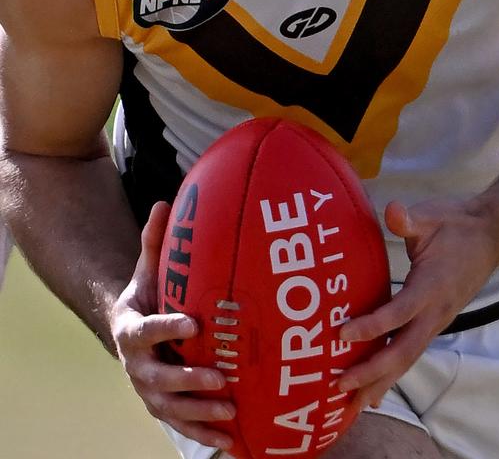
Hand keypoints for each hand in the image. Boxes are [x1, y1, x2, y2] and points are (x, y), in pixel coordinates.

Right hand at [111, 202, 234, 449]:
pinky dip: (203, 434)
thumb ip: (155, 244)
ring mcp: (149, 391)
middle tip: (221, 377)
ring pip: (171, 407)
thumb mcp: (148, 274)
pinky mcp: (162, 406)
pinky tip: (231, 441)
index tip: (195, 324)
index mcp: (132, 330)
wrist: (130, 333)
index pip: (147, 331)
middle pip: (158, 377)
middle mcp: (137, 365)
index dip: (168, 328)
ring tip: (230, 413)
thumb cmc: (147, 300)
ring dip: (199, 412)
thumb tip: (165, 201)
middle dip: (189, 380)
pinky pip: (182, 424)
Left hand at [337, 198, 498, 407]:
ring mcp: (435, 322)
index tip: (341, 334)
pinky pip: (409, 354)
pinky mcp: (432, 324)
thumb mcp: (432, 216)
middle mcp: (435, 312)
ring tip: (350, 406)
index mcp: (432, 287)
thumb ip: (409, 219)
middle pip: (402, 352)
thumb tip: (392, 210)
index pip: (399, 313)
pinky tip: (373, 393)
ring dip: (379, 382)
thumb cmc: (457, 224)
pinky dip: (391, 375)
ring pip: (406, 360)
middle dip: (371, 372)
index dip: (372, 326)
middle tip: (338, 386)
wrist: (491, 237)